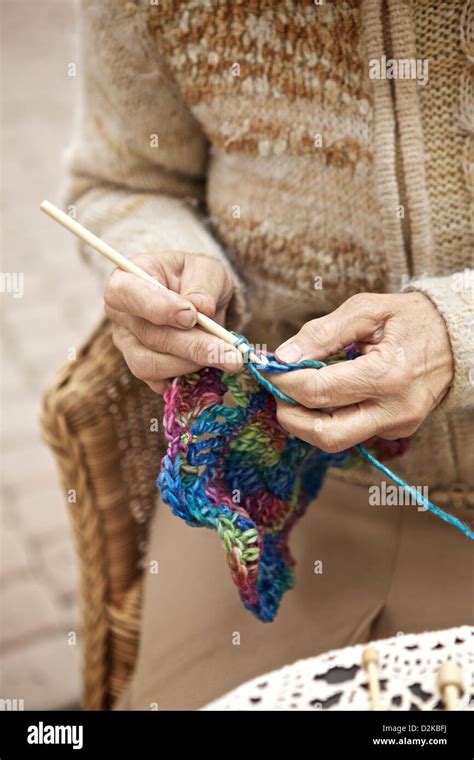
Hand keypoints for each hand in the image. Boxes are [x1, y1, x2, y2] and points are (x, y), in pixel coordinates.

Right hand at [104, 251, 242, 393]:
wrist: (197, 300)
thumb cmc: (195, 278)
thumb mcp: (205, 269)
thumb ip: (203, 284)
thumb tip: (202, 308)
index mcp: (126, 280)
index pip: (126, 294)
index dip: (157, 307)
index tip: (191, 316)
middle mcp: (121, 316)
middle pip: (148, 336)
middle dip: (193, 346)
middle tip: (231, 353)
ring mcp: (128, 346)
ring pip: (150, 365)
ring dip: (192, 364)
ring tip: (223, 355)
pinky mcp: (142, 369)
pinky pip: (159, 383)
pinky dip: (188, 378)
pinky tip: (210, 367)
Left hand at [271, 292, 453, 451]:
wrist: (458, 338)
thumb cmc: (410, 318)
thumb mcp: (367, 310)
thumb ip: (322, 333)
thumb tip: (283, 357)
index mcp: (389, 375)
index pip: (319, 391)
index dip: (284, 381)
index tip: (267, 367)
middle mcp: (395, 410)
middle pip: (324, 433)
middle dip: (289, 415)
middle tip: (276, 390)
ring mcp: (397, 426)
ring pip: (335, 440)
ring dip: (305, 421)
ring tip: (295, 392)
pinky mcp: (395, 432)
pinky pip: (350, 433)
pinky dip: (327, 417)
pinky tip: (323, 395)